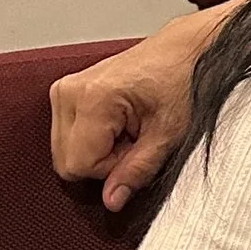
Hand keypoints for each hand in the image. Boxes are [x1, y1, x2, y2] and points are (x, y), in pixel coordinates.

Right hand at [49, 7, 225, 210]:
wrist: (186, 49)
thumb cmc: (185, 82)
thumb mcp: (168, 135)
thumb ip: (137, 171)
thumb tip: (111, 201)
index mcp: (92, 98)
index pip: (79, 166)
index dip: (110, 169)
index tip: (138, 149)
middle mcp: (69, 91)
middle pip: (65, 161)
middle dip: (101, 161)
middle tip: (136, 140)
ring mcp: (64, 89)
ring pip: (65, 151)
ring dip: (98, 150)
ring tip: (130, 129)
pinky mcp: (67, 90)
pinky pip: (68, 135)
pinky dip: (94, 138)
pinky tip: (120, 123)